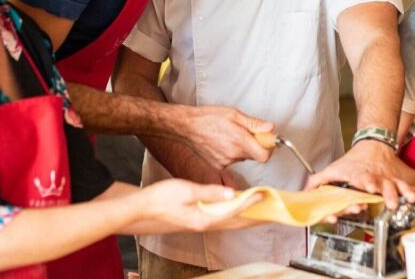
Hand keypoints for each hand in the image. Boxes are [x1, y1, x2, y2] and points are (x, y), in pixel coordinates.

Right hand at [139, 179, 261, 231]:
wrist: (142, 206)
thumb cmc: (161, 198)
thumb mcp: (187, 190)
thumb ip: (210, 192)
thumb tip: (231, 194)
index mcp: (203, 218)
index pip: (233, 210)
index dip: (249, 201)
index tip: (262, 194)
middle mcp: (205, 224)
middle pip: (236, 221)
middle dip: (254, 217)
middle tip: (271, 212)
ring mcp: (202, 223)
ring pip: (231, 221)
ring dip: (246, 215)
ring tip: (261, 210)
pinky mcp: (199, 219)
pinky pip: (223, 217)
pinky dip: (235, 213)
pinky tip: (239, 207)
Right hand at [177, 105, 274, 168]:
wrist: (187, 127)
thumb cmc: (209, 118)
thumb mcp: (234, 114)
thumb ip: (254, 123)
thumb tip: (270, 128)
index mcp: (240, 142)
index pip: (264, 156)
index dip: (269, 149)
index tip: (266, 140)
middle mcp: (233, 155)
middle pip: (254, 156)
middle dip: (254, 145)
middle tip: (246, 133)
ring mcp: (224, 163)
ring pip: (242, 158)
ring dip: (241, 149)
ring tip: (229, 136)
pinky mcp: (217, 166)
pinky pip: (231, 161)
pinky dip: (230, 153)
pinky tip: (221, 143)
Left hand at [306, 140, 414, 208]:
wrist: (373, 144)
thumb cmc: (352, 162)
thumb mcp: (333, 169)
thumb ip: (318, 182)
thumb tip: (306, 193)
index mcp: (359, 177)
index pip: (361, 180)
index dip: (363, 186)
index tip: (366, 191)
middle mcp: (376, 179)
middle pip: (383, 187)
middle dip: (387, 195)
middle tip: (391, 203)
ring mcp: (388, 180)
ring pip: (399, 187)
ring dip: (405, 194)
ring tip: (411, 200)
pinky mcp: (398, 180)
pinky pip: (410, 186)